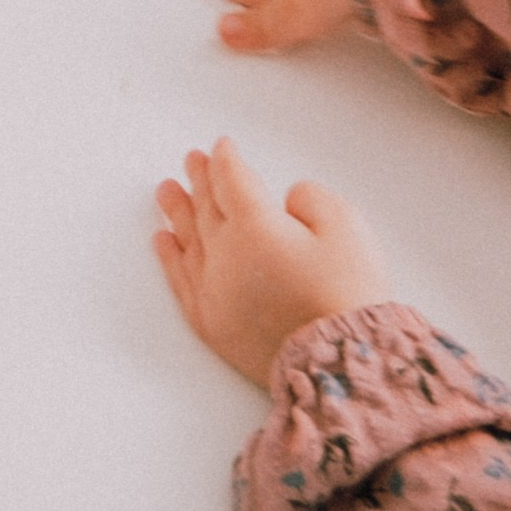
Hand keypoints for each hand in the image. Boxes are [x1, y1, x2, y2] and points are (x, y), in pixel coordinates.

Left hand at [154, 138, 388, 385]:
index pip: (233, 180)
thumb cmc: (347, 293)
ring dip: (177, 211)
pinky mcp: (212, 325)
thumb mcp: (346, 225)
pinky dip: (170, 258)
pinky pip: (181, 282)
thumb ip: (310, 198)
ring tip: (165, 190)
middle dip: (201, 180)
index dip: (227, 159)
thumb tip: (286, 202)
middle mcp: (225, 254)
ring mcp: (213, 291)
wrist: (341, 364)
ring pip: (189, 239)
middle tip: (191, 160)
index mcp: (255, 224)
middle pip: (208, 205)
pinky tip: (163, 242)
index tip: (222, 146)